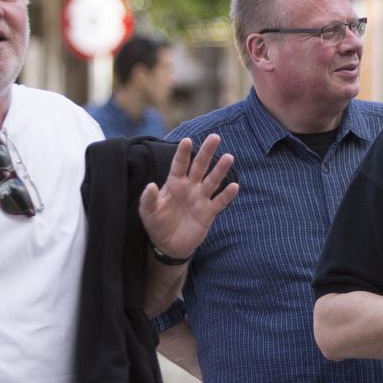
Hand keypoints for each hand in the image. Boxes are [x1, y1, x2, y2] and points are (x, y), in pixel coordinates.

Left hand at [138, 135, 239, 258]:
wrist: (169, 245)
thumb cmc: (157, 224)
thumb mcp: (148, 212)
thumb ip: (149, 199)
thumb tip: (151, 185)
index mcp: (174, 184)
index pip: (179, 165)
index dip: (183, 153)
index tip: (188, 140)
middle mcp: (189, 187)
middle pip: (199, 167)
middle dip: (206, 152)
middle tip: (215, 137)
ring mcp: (200, 199)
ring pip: (212, 181)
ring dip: (220, 170)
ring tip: (228, 157)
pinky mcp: (208, 213)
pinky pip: (219, 202)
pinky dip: (226, 195)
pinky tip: (234, 186)